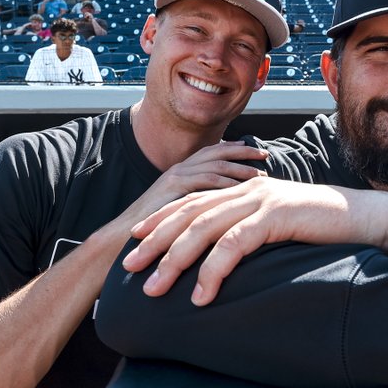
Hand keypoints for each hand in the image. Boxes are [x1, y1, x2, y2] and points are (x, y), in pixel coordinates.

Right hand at [117, 140, 270, 243]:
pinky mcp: (174, 186)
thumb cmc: (152, 231)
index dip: (234, 151)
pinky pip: (207, 180)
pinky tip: (244, 189)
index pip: (212, 154)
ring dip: (240, 169)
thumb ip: (198, 206)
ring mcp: (176, 175)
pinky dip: (227, 183)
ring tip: (261, 175)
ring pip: (216, 165)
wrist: (123, 236)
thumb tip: (221, 210)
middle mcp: (179, 169)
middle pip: (217, 153)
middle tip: (264, 155)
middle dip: (243, 153)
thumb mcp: (180, 214)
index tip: (254, 153)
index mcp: (181, 172)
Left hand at [124, 177, 387, 303]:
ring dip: (175, 260)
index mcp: (247, 191)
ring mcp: (262, 201)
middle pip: (189, 213)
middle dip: (156, 241)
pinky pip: (235, 244)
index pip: (194, 201)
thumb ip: (255, 233)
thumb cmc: (326, 229)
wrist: (367, 218)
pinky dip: (214, 270)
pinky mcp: (276, 217)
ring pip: (204, 228)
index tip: (136, 239)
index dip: (162, 219)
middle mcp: (249, 190)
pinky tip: (201, 295)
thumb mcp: (282, 228)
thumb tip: (229, 258)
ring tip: (155, 288)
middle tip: (130, 267)